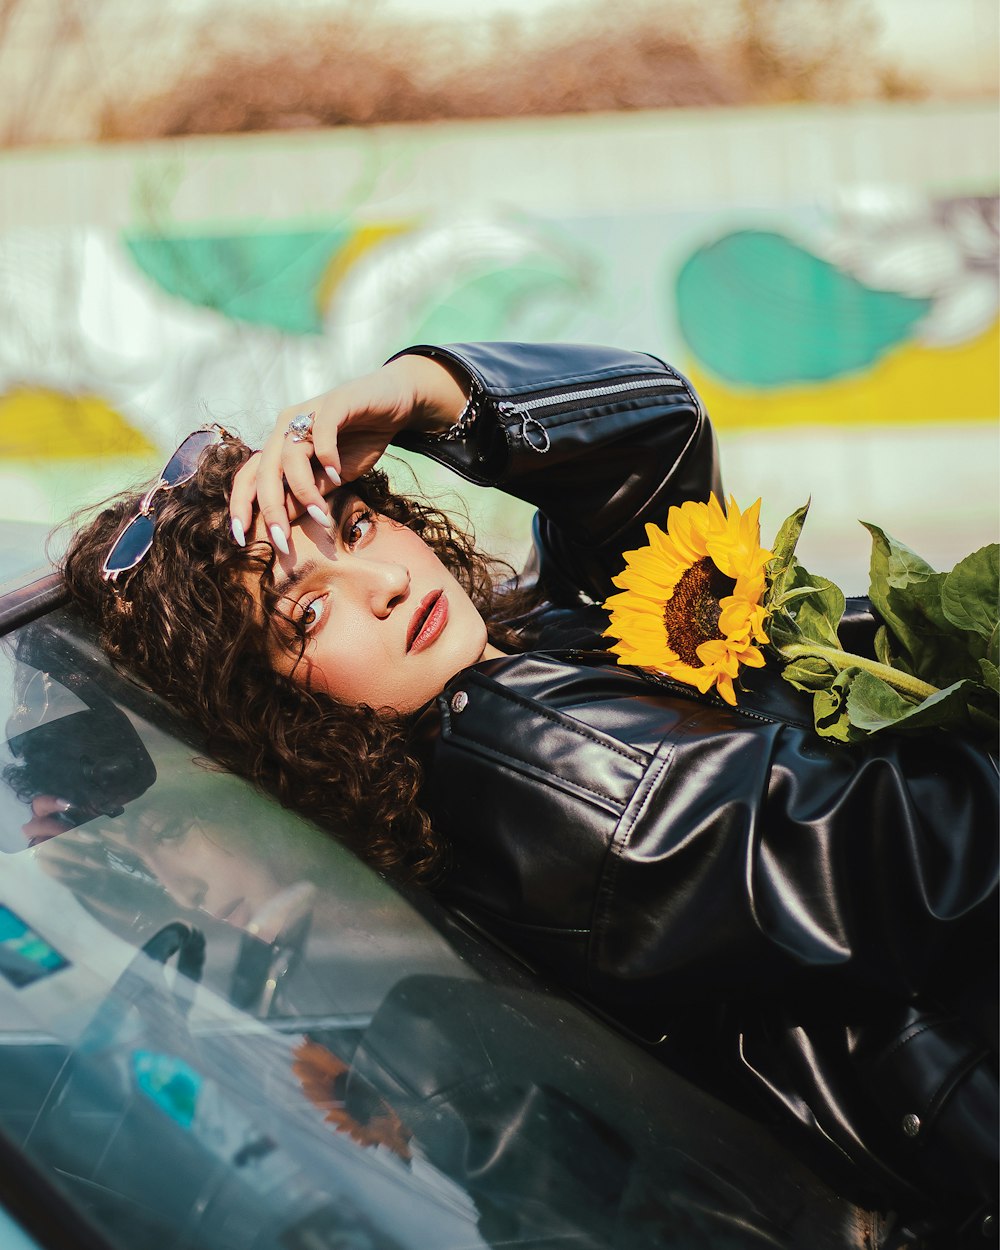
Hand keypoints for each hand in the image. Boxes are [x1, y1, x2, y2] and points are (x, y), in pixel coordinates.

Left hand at [229, 355, 467, 550]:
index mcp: (280, 444)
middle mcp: (286, 425)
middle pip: (265, 471)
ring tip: (322, 515)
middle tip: (281, 542)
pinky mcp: (334, 402)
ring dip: (304, 490)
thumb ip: (308, 495)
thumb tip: (282, 520)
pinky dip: (326, 456)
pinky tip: (337, 474)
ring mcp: (308, 411)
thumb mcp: (333, 478)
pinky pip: (322, 432)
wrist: (394, 402)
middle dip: (271, 509)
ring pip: (291, 455)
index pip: (250, 476)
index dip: (241, 505)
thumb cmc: (361, 440)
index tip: (240, 538)